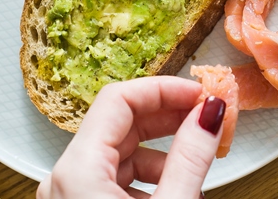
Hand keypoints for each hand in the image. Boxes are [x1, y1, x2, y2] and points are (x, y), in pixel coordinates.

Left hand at [37, 76, 224, 198]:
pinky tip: (177, 187)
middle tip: (207, 115)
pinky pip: (117, 178)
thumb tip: (211, 114)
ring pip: (122, 152)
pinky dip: (150, 177)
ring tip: (199, 159)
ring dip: (164, 152)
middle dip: (169, 117)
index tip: (200, 92)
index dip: (164, 89)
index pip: (119, 99)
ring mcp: (71, 194)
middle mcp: (66, 177)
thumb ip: (191, 159)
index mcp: (77, 170)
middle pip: (121, 123)